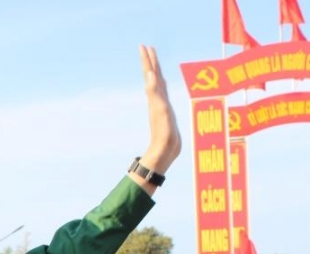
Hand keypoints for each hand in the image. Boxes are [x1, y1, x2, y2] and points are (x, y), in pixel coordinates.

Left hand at [134, 45, 180, 179]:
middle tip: (147, 48)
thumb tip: (149, 74)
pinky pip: (164, 93)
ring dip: (155, 71)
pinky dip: (163, 85)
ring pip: (157, 83)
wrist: (164, 151)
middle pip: (153, 76)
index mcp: (155, 95)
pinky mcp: (166, 111)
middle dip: (150, 61)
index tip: (144, 46)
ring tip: (153, 62)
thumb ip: (154, 92)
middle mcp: (156, 98)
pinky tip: (163, 84)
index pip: (151, 73)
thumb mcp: (159, 109)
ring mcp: (160, 104)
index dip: (148, 60)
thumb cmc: (162, 132)